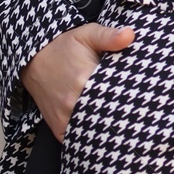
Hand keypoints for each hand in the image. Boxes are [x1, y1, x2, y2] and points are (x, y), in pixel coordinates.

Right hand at [21, 21, 135, 142]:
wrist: (33, 60)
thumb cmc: (64, 46)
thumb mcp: (87, 34)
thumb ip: (109, 36)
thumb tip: (130, 35)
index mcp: (84, 79)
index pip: (116, 94)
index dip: (130, 95)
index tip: (140, 93)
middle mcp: (73, 102)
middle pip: (107, 116)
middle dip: (121, 112)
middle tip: (134, 107)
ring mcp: (65, 117)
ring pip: (93, 130)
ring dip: (106, 125)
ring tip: (120, 117)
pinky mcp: (59, 128)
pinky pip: (78, 138)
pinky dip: (91, 134)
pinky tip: (102, 126)